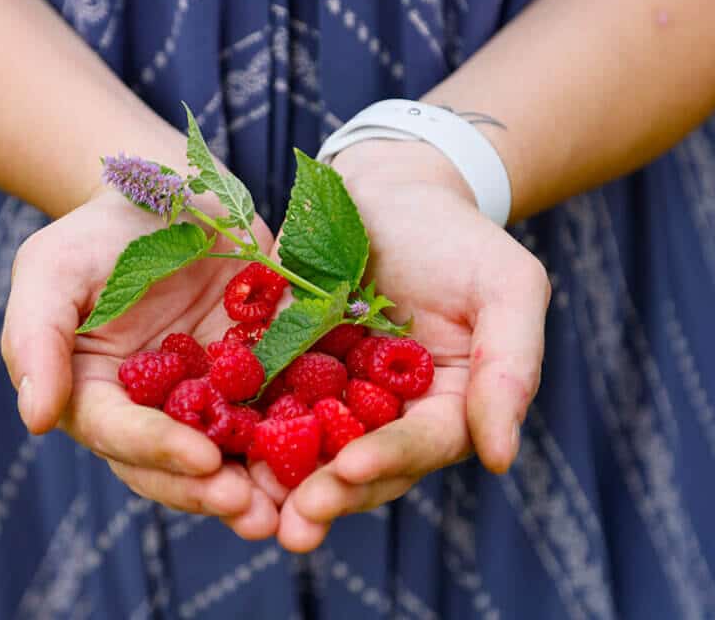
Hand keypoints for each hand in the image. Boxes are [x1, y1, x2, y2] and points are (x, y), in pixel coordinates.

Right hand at [1, 189, 278, 539]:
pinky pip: (284, 408)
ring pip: (234, 453)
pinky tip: (338, 450)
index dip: (160, 452)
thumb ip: (37, 338)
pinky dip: (308, 433)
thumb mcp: (53, 269)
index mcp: (98, 393)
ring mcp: (211, 395)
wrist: (171, 190)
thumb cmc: (100, 230)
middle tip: (258, 515)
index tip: (203, 461)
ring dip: (265, 484)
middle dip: (215, 492)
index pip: (122, 434)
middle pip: (178, 465)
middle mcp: (154, 409)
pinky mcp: (260, 372)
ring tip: (298, 507)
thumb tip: (36, 418)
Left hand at [264, 139, 550, 551]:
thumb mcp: (507, 285)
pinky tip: (204, 442)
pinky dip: (234, 424)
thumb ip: (510, 367)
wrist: (387, 190)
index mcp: (444, 405)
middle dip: (325, 494)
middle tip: (293, 524)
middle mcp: (384, 413)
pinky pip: (256, 401)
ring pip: (301, 447)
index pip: (421, 444)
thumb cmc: (456, 233)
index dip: (389, 459)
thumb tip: (499, 457)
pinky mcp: (283, 368)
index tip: (350, 469)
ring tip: (242, 506)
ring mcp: (329, 395)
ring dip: (275, 481)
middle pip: (357, 465)